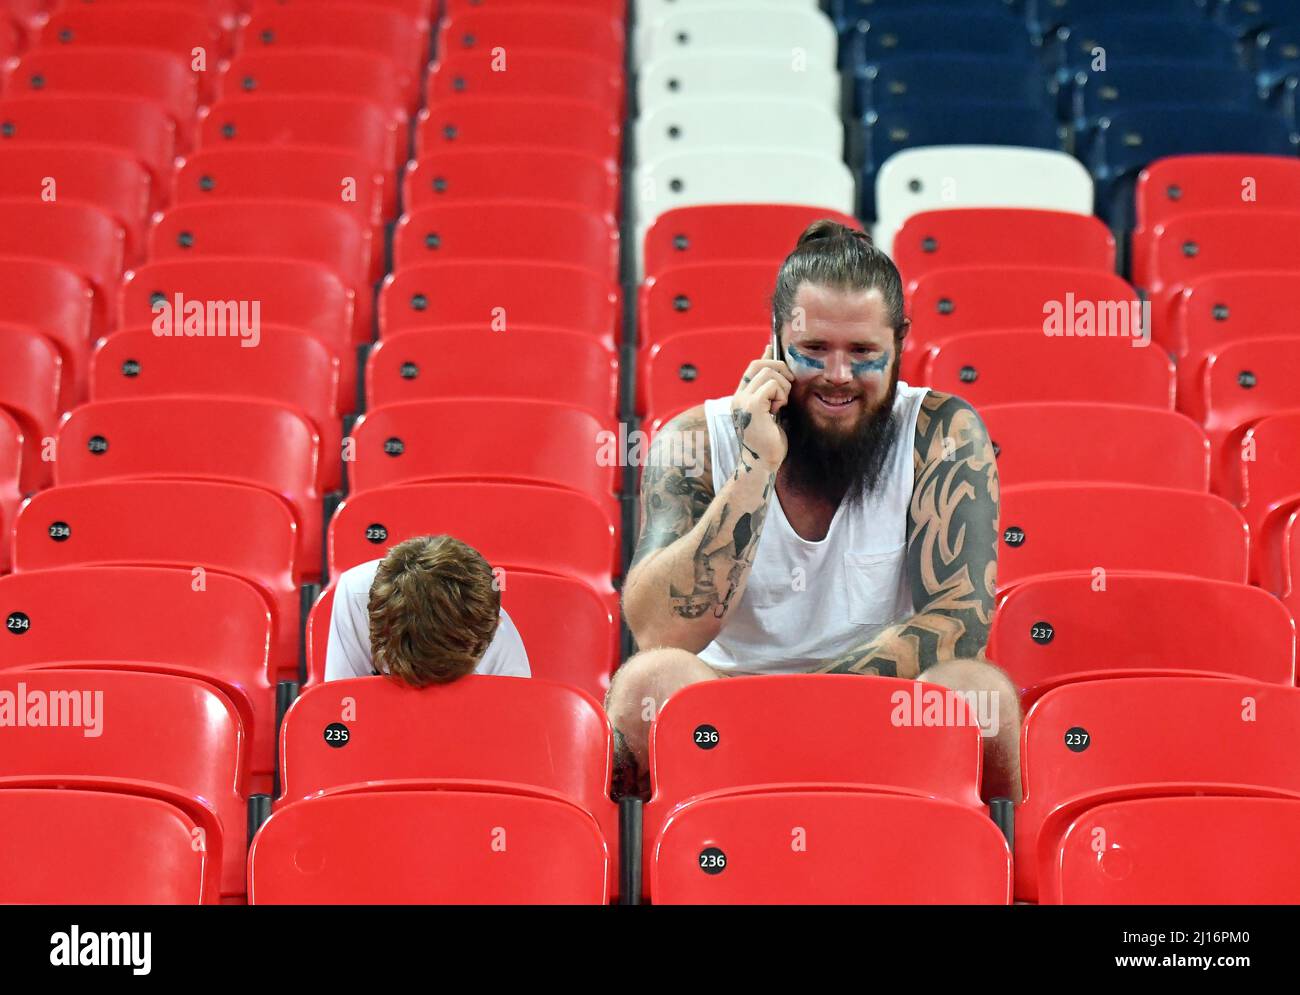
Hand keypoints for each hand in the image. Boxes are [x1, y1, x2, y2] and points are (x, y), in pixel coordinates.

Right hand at [731, 344, 790, 469]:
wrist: (762, 463)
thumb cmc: (770, 442)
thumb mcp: (772, 411)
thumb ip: (772, 392)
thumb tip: (778, 380)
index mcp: (742, 397)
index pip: (753, 366)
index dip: (767, 356)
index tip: (774, 349)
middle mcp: (739, 396)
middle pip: (761, 364)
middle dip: (781, 369)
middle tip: (789, 386)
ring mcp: (743, 400)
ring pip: (770, 372)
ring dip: (783, 387)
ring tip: (781, 405)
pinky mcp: (752, 405)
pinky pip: (772, 385)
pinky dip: (781, 395)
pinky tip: (778, 410)